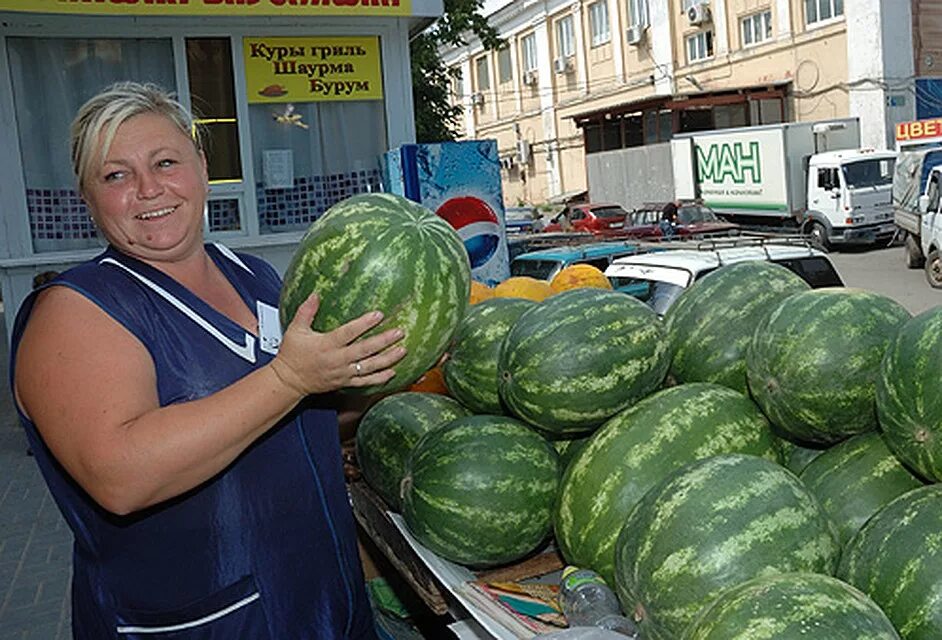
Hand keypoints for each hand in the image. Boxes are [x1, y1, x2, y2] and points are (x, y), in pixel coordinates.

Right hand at [269, 293, 405, 395]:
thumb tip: (316, 294)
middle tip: (399, 332)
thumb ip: (306, 311)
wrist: (289, 381)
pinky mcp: (345, 382)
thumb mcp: (295, 329)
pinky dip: (379, 378)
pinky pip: (365, 382)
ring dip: (387, 359)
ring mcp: (343, 373)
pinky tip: (393, 372)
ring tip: (402, 350)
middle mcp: (337, 359)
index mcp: (327, 344)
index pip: (349, 332)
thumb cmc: (292, 354)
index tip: (379, 314)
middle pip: (364, 350)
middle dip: (383, 341)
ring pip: (369, 367)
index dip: (364, 324)